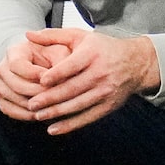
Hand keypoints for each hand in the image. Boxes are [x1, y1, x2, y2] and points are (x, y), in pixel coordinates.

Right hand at [0, 33, 56, 117]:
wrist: (41, 66)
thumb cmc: (53, 57)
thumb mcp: (58, 52)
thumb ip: (60, 61)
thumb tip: (62, 78)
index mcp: (14, 52)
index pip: (17, 65)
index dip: (34, 73)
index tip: (51, 79)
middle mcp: (2, 69)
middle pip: (16, 85)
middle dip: (37, 92)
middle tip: (55, 97)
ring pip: (14, 99)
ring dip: (33, 105)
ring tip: (52, 107)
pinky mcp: (2, 101)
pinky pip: (12, 111)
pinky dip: (27, 115)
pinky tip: (43, 114)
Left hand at [16, 26, 159, 134]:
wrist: (136, 63)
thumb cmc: (103, 48)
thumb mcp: (81, 36)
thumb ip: (53, 36)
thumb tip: (28, 34)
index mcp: (92, 54)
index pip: (72, 66)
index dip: (57, 74)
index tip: (41, 81)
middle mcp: (100, 73)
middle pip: (72, 88)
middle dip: (50, 98)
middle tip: (31, 104)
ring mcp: (105, 91)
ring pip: (77, 105)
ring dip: (57, 112)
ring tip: (38, 116)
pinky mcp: (109, 105)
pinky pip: (87, 117)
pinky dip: (70, 125)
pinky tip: (54, 129)